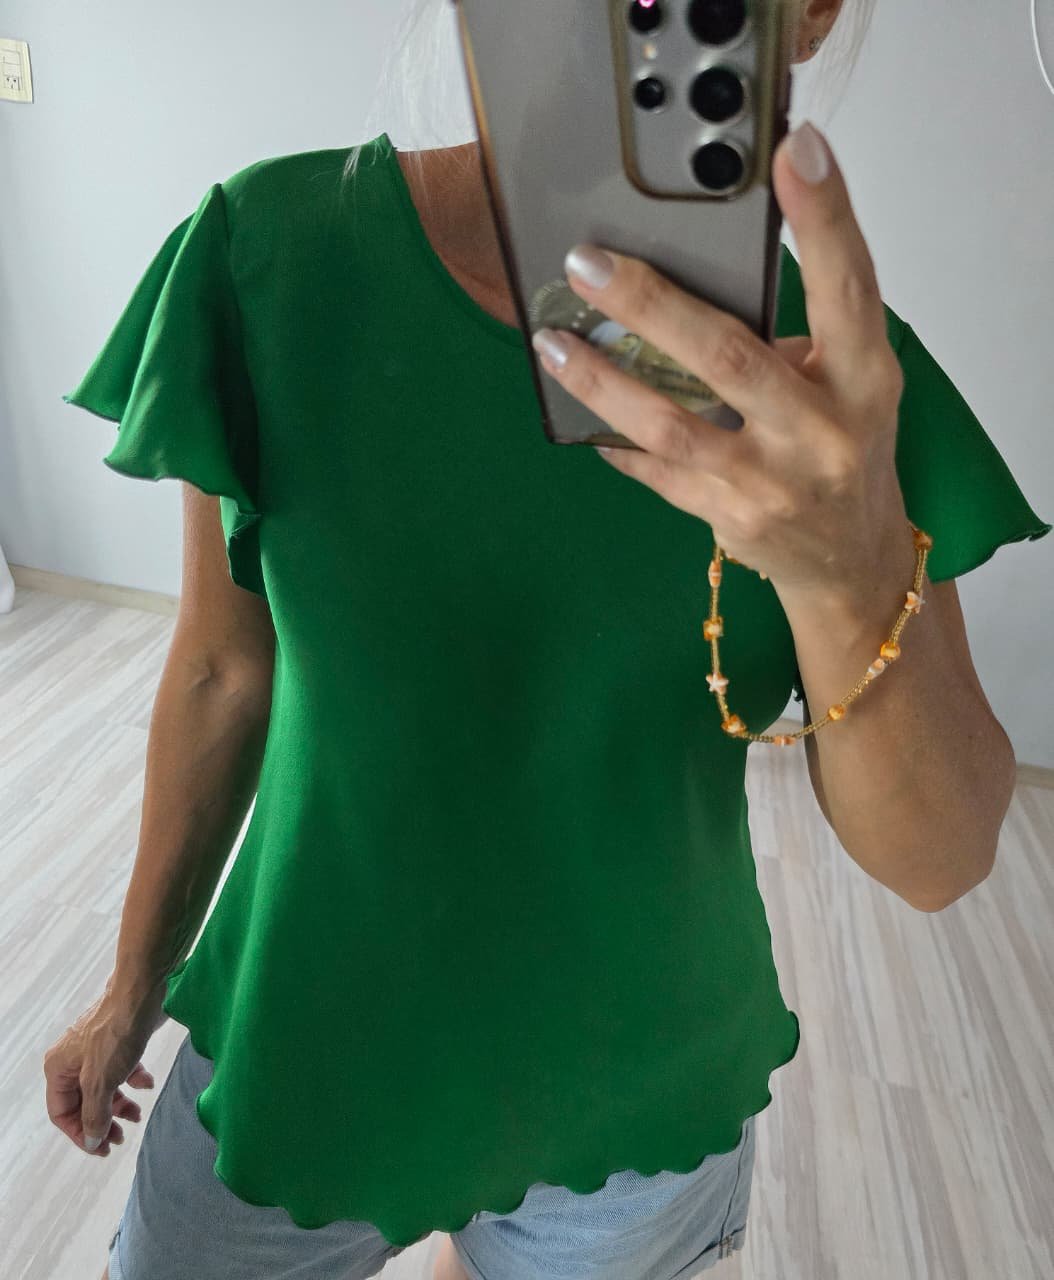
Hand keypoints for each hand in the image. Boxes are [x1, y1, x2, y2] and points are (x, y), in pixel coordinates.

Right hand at [43, 980, 165, 1155]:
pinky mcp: (118, 1041)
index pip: (62, 1113)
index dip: (80, 1133)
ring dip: (119, 1104)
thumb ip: (95, 1114)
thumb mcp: (101, 1081)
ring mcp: (96, 1049)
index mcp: (59, 1068)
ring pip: (104, 1087)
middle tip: (121, 1138)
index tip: (102, 1148)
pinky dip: (133, 1080)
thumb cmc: (116, 1033)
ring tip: (137, 1115)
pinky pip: (122, 1069)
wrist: (142, 992)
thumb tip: (93, 1140)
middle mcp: (73, 1059)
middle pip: (83, 1102)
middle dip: (102, 1121)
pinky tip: (147, 1084)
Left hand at [531, 121, 912, 599]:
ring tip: (552, 343)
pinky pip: (656, 470)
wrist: (849, 557)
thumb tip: (687, 285)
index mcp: (863, 378)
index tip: (795, 153)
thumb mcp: (849, 387)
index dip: (824, 218)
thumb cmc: (844, 449)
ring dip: (602, 381)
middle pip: (729, 356)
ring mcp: (772, 481)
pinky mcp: (730, 518)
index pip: (848, 285)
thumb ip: (795, 337)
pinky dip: (615, 438)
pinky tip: (578, 410)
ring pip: (672, 424)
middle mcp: (822, 430)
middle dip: (651, 304)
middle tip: (589, 263)